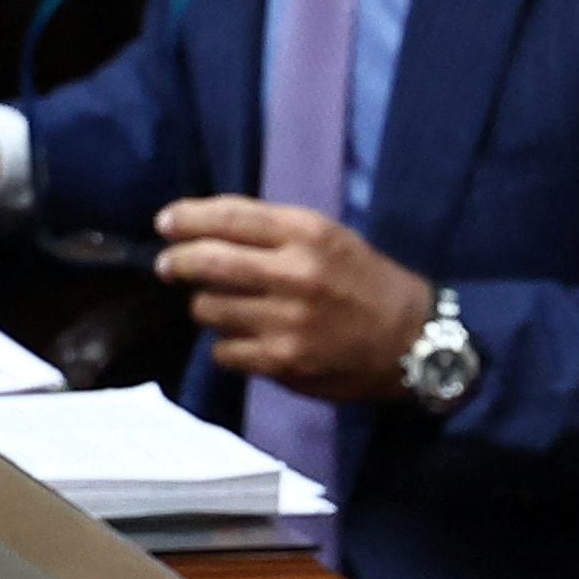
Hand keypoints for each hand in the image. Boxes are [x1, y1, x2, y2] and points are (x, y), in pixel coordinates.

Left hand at [152, 195, 432, 399]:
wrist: (413, 341)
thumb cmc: (366, 283)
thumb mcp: (330, 239)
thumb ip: (273, 233)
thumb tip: (204, 232)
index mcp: (307, 233)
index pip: (229, 217)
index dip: (187, 218)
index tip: (165, 223)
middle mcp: (295, 273)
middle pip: (207, 261)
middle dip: (177, 262)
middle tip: (169, 266)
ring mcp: (287, 320)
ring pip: (208, 309)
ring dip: (207, 307)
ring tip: (226, 307)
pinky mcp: (283, 361)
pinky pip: (225, 351)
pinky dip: (227, 346)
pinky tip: (246, 340)